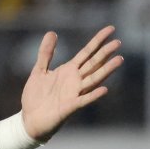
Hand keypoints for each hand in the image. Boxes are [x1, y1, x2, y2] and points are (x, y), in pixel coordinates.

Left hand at [20, 26, 122, 140]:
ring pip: (93, 79)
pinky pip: (84, 100)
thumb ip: (45, 53)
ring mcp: (74, 93)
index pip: (87, 52)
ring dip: (106, 70)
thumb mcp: (39, 71)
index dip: (98, 41)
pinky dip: (93, 95)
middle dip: (105, 53)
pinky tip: (104, 89)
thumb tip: (52, 33)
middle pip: (93, 64)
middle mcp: (75, 80)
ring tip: (119, 60)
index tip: (111, 29)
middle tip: (118, 42)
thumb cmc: (36, 97)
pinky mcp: (70, 107)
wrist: (29, 120)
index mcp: (69, 70)